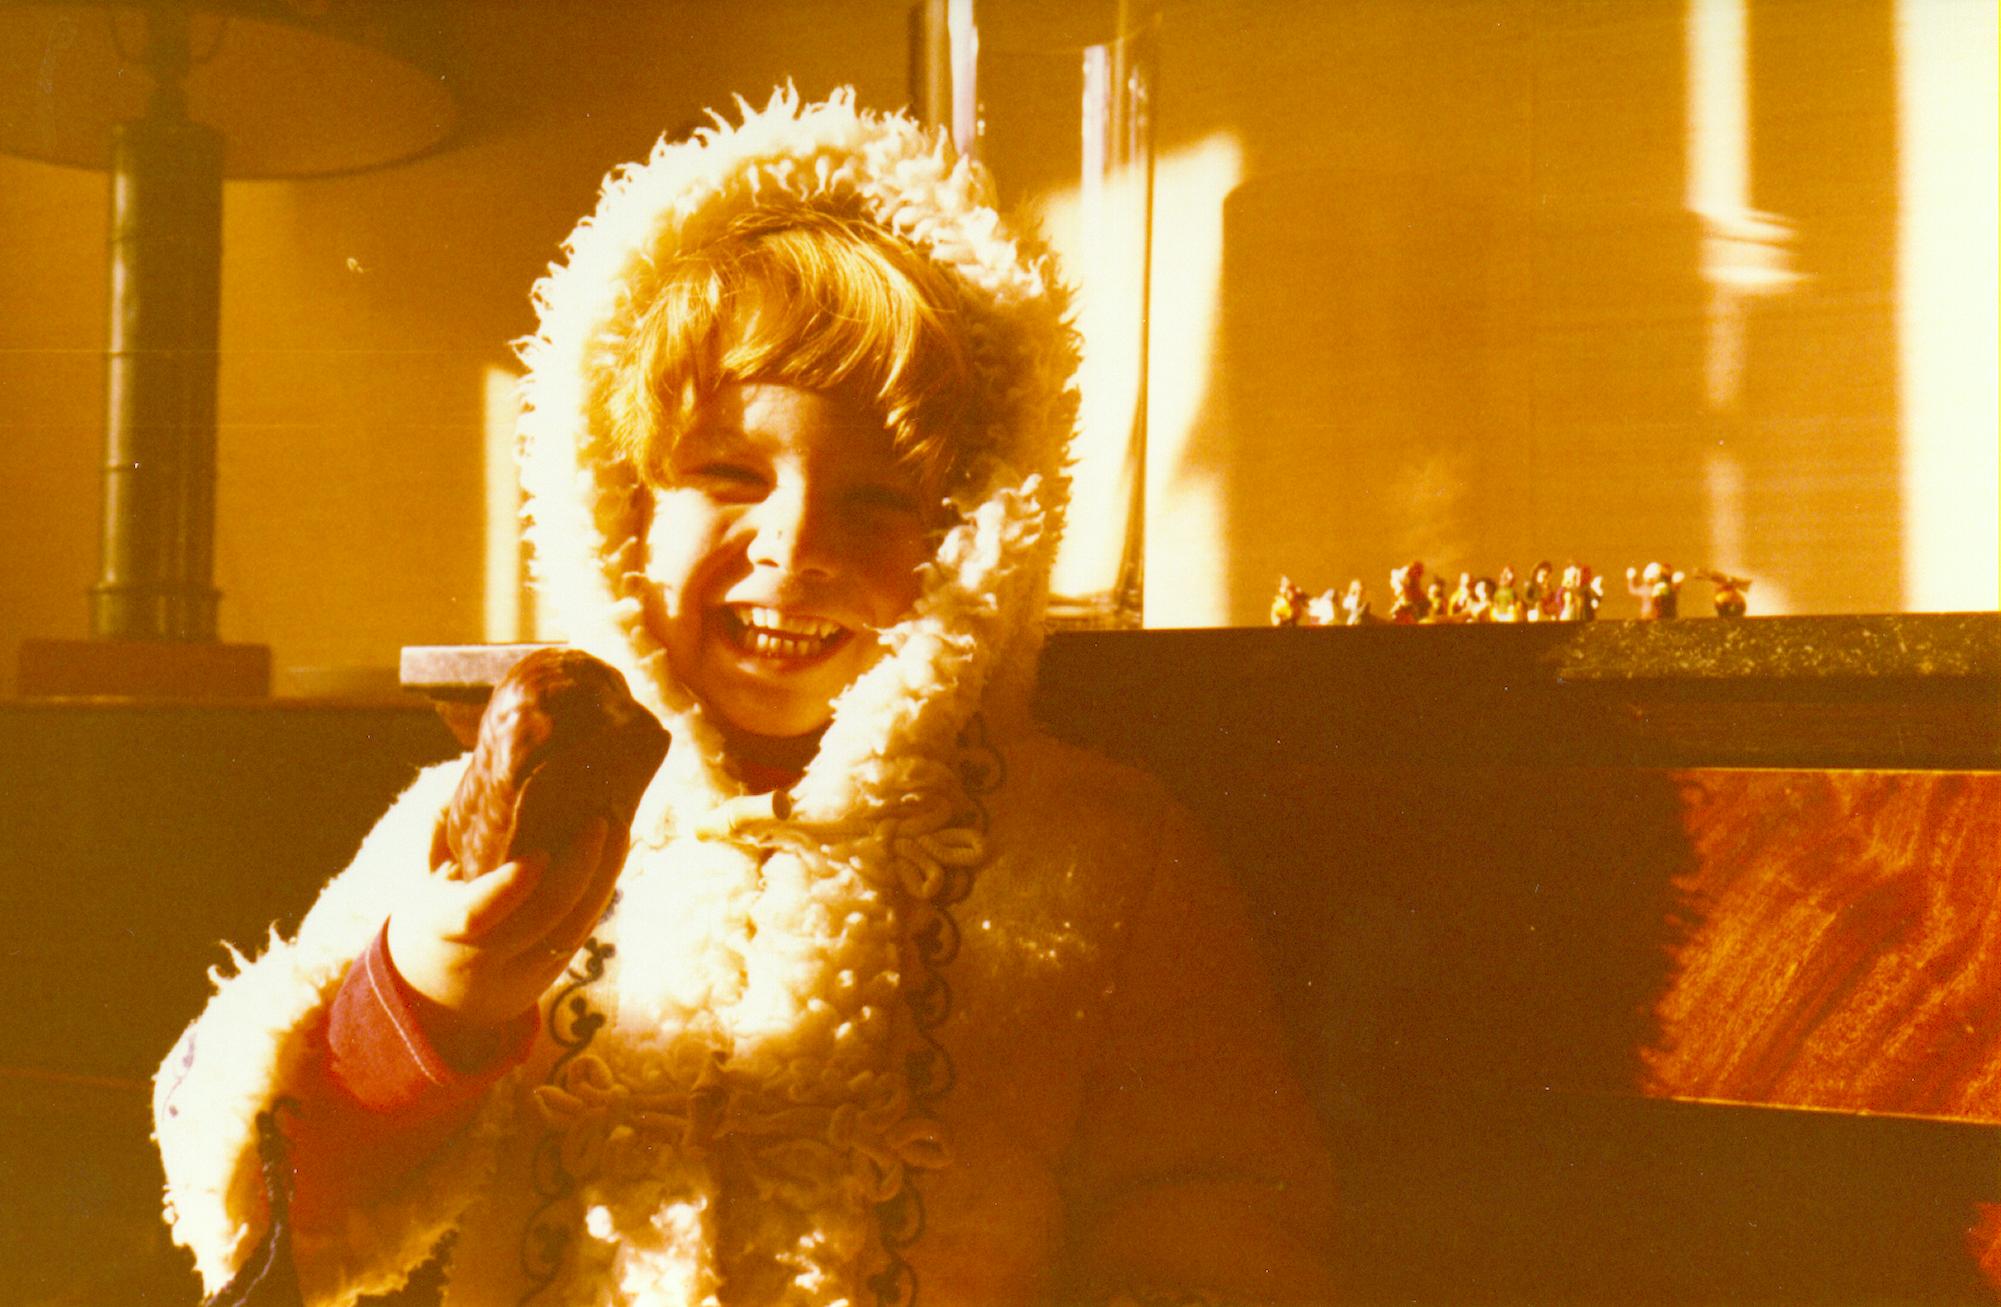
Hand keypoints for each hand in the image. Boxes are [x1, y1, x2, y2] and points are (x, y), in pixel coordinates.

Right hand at [386, 815, 626, 1041]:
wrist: (443, 997)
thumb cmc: (437, 916)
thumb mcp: (429, 885)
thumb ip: (450, 839)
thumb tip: (471, 787)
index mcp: (443, 931)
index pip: (477, 914)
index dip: (509, 887)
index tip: (539, 853)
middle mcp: (485, 958)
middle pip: (542, 918)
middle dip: (578, 868)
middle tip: (598, 820)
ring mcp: (523, 971)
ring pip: (574, 927)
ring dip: (603, 876)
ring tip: (619, 828)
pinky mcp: (553, 973)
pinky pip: (583, 929)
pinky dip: (602, 889)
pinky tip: (617, 852)